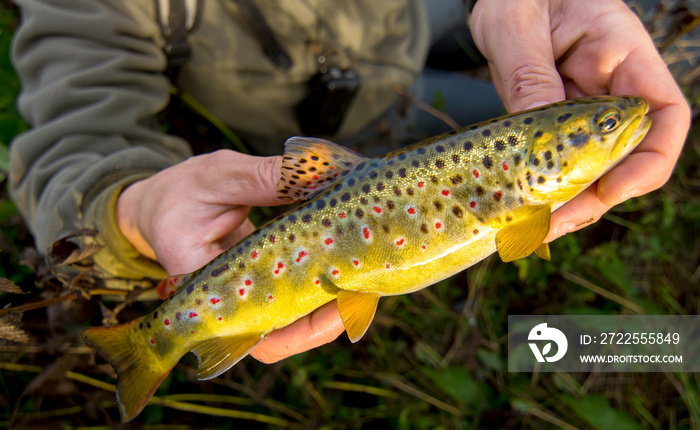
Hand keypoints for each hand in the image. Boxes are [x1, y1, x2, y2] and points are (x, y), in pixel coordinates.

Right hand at [116, 149, 343, 361]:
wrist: (164, 204)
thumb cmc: (181, 191)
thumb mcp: (217, 175)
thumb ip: (264, 177)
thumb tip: (320, 173)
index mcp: (198, 284)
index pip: (248, 330)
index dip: (296, 333)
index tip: (337, 308)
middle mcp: (223, 303)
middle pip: (277, 337)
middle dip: (324, 324)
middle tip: (365, 294)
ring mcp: (245, 296)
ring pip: (289, 322)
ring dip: (329, 307)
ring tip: (366, 282)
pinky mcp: (262, 284)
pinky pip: (292, 296)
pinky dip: (322, 284)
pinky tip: (349, 265)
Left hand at [470, 0, 690, 240]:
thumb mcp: (516, 24)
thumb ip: (529, 77)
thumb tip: (540, 144)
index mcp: (622, 53)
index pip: (665, 116)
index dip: (648, 162)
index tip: (608, 190)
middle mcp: (610, 85)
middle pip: (626, 154)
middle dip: (594, 197)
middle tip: (551, 225)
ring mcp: (582, 105)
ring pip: (590, 163)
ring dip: (566, 199)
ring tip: (532, 227)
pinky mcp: (553, 117)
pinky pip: (557, 156)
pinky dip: (542, 183)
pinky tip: (519, 204)